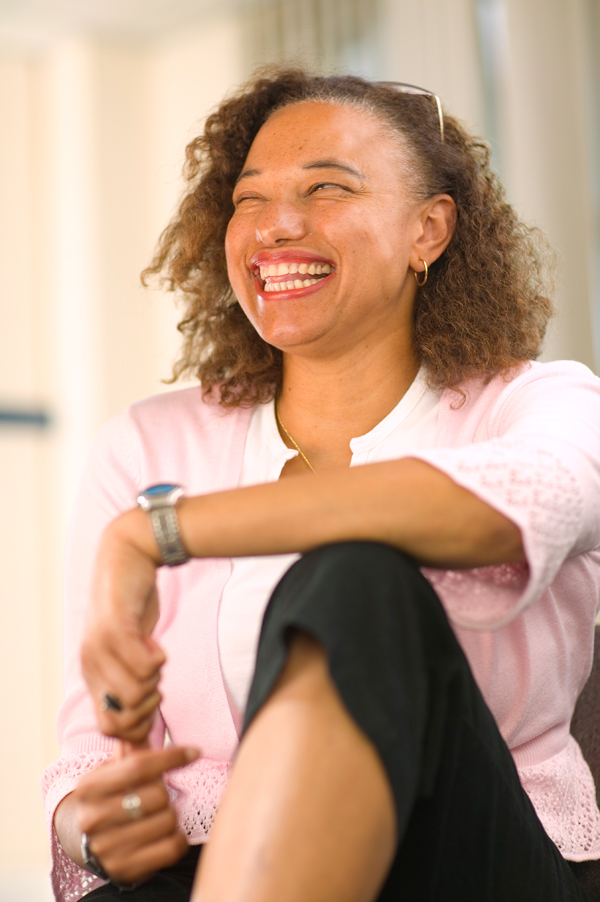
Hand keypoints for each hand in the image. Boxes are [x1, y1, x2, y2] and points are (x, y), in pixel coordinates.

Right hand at [75, 742, 198, 884]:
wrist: (89, 840)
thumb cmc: (111, 796)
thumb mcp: (114, 770)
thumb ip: (133, 748)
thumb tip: (148, 718)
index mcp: (90, 786)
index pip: (138, 766)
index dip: (171, 756)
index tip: (194, 751)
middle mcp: (92, 818)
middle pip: (157, 795)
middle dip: (166, 793)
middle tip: (159, 796)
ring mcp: (107, 847)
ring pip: (167, 821)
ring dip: (171, 817)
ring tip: (159, 816)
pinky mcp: (124, 869)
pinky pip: (170, 848)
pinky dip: (177, 839)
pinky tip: (167, 834)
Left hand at [82, 510, 165, 741]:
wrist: (127, 554)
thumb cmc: (133, 605)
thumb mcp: (130, 651)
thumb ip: (133, 683)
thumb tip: (145, 732)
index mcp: (92, 675)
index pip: (110, 728)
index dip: (138, 725)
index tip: (155, 701)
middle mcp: (91, 665)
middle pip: (126, 716)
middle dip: (151, 703)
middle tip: (154, 672)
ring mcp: (100, 648)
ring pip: (137, 692)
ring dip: (156, 676)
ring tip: (152, 649)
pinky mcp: (116, 628)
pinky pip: (146, 665)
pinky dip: (159, 657)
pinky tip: (153, 638)